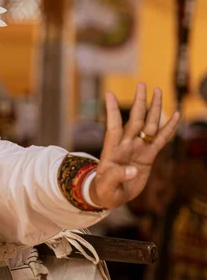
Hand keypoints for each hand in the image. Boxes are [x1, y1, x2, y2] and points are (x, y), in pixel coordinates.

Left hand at [90, 83, 179, 208]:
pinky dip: (169, 128)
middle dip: (139, 103)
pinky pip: (161, 140)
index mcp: (112, 150)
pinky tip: (175, 115)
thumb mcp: (105, 187)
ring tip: (158, 91)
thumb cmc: (104, 190)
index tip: (109, 94)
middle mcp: (126, 145)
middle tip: (142, 84)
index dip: (112, 111)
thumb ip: (116, 177)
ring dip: (154, 109)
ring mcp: (138, 148)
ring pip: (149, 125)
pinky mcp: (148, 156)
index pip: (113, 127)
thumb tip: (132, 170)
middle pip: (134, 120)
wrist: (110, 195)